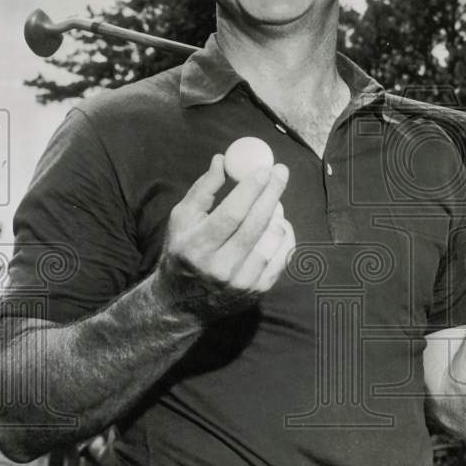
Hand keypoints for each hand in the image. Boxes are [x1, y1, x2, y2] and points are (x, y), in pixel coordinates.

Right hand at [155, 154, 294, 320]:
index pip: (231, 215)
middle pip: (255, 226)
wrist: (182, 305)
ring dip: (278, 214)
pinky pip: (282, 257)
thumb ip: (202, 190)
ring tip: (274, 200)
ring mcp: (242, 283)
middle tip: (281, 171)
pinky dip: (284, 236)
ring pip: (272, 241)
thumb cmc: (182, 253)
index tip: (264, 168)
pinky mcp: (258, 292)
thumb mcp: (181, 221)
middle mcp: (220, 268)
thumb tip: (222, 160)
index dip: (251, 190)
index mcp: (197, 248)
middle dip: (272, 193)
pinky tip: (279, 223)